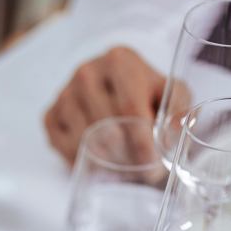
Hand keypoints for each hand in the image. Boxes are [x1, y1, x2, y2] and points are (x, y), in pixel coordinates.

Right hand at [44, 46, 165, 166]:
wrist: (116, 86)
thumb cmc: (147, 93)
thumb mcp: (171, 93)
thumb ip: (179, 109)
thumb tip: (172, 130)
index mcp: (120, 61)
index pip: (129, 109)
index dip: (142, 144)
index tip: (152, 167)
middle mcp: (87, 72)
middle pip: (107, 128)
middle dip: (127, 157)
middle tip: (140, 170)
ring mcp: (65, 93)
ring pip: (85, 142)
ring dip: (105, 161)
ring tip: (123, 164)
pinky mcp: (51, 114)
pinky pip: (65, 148)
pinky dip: (83, 160)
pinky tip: (98, 157)